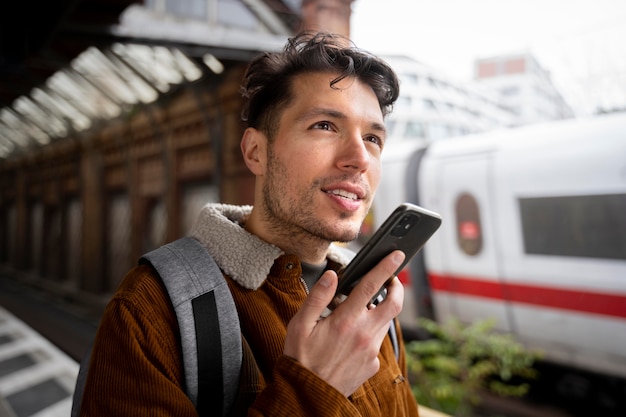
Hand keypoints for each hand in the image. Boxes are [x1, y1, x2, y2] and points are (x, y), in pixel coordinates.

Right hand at [283, 250, 404, 396]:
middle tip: (392, 279)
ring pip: (385, 322)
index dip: (386, 267)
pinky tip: (352, 337)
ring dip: (380, 310)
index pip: (372, 286)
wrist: (309, 394)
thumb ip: (317, 297)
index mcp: (346, 321)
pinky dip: (370, 332)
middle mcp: (364, 335)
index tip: (396, 255)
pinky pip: (377, 341)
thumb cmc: (301, 358)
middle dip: (397, 287)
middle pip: (394, 304)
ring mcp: (371, 351)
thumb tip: (332, 276)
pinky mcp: (373, 365)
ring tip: (360, 310)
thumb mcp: (300, 325)